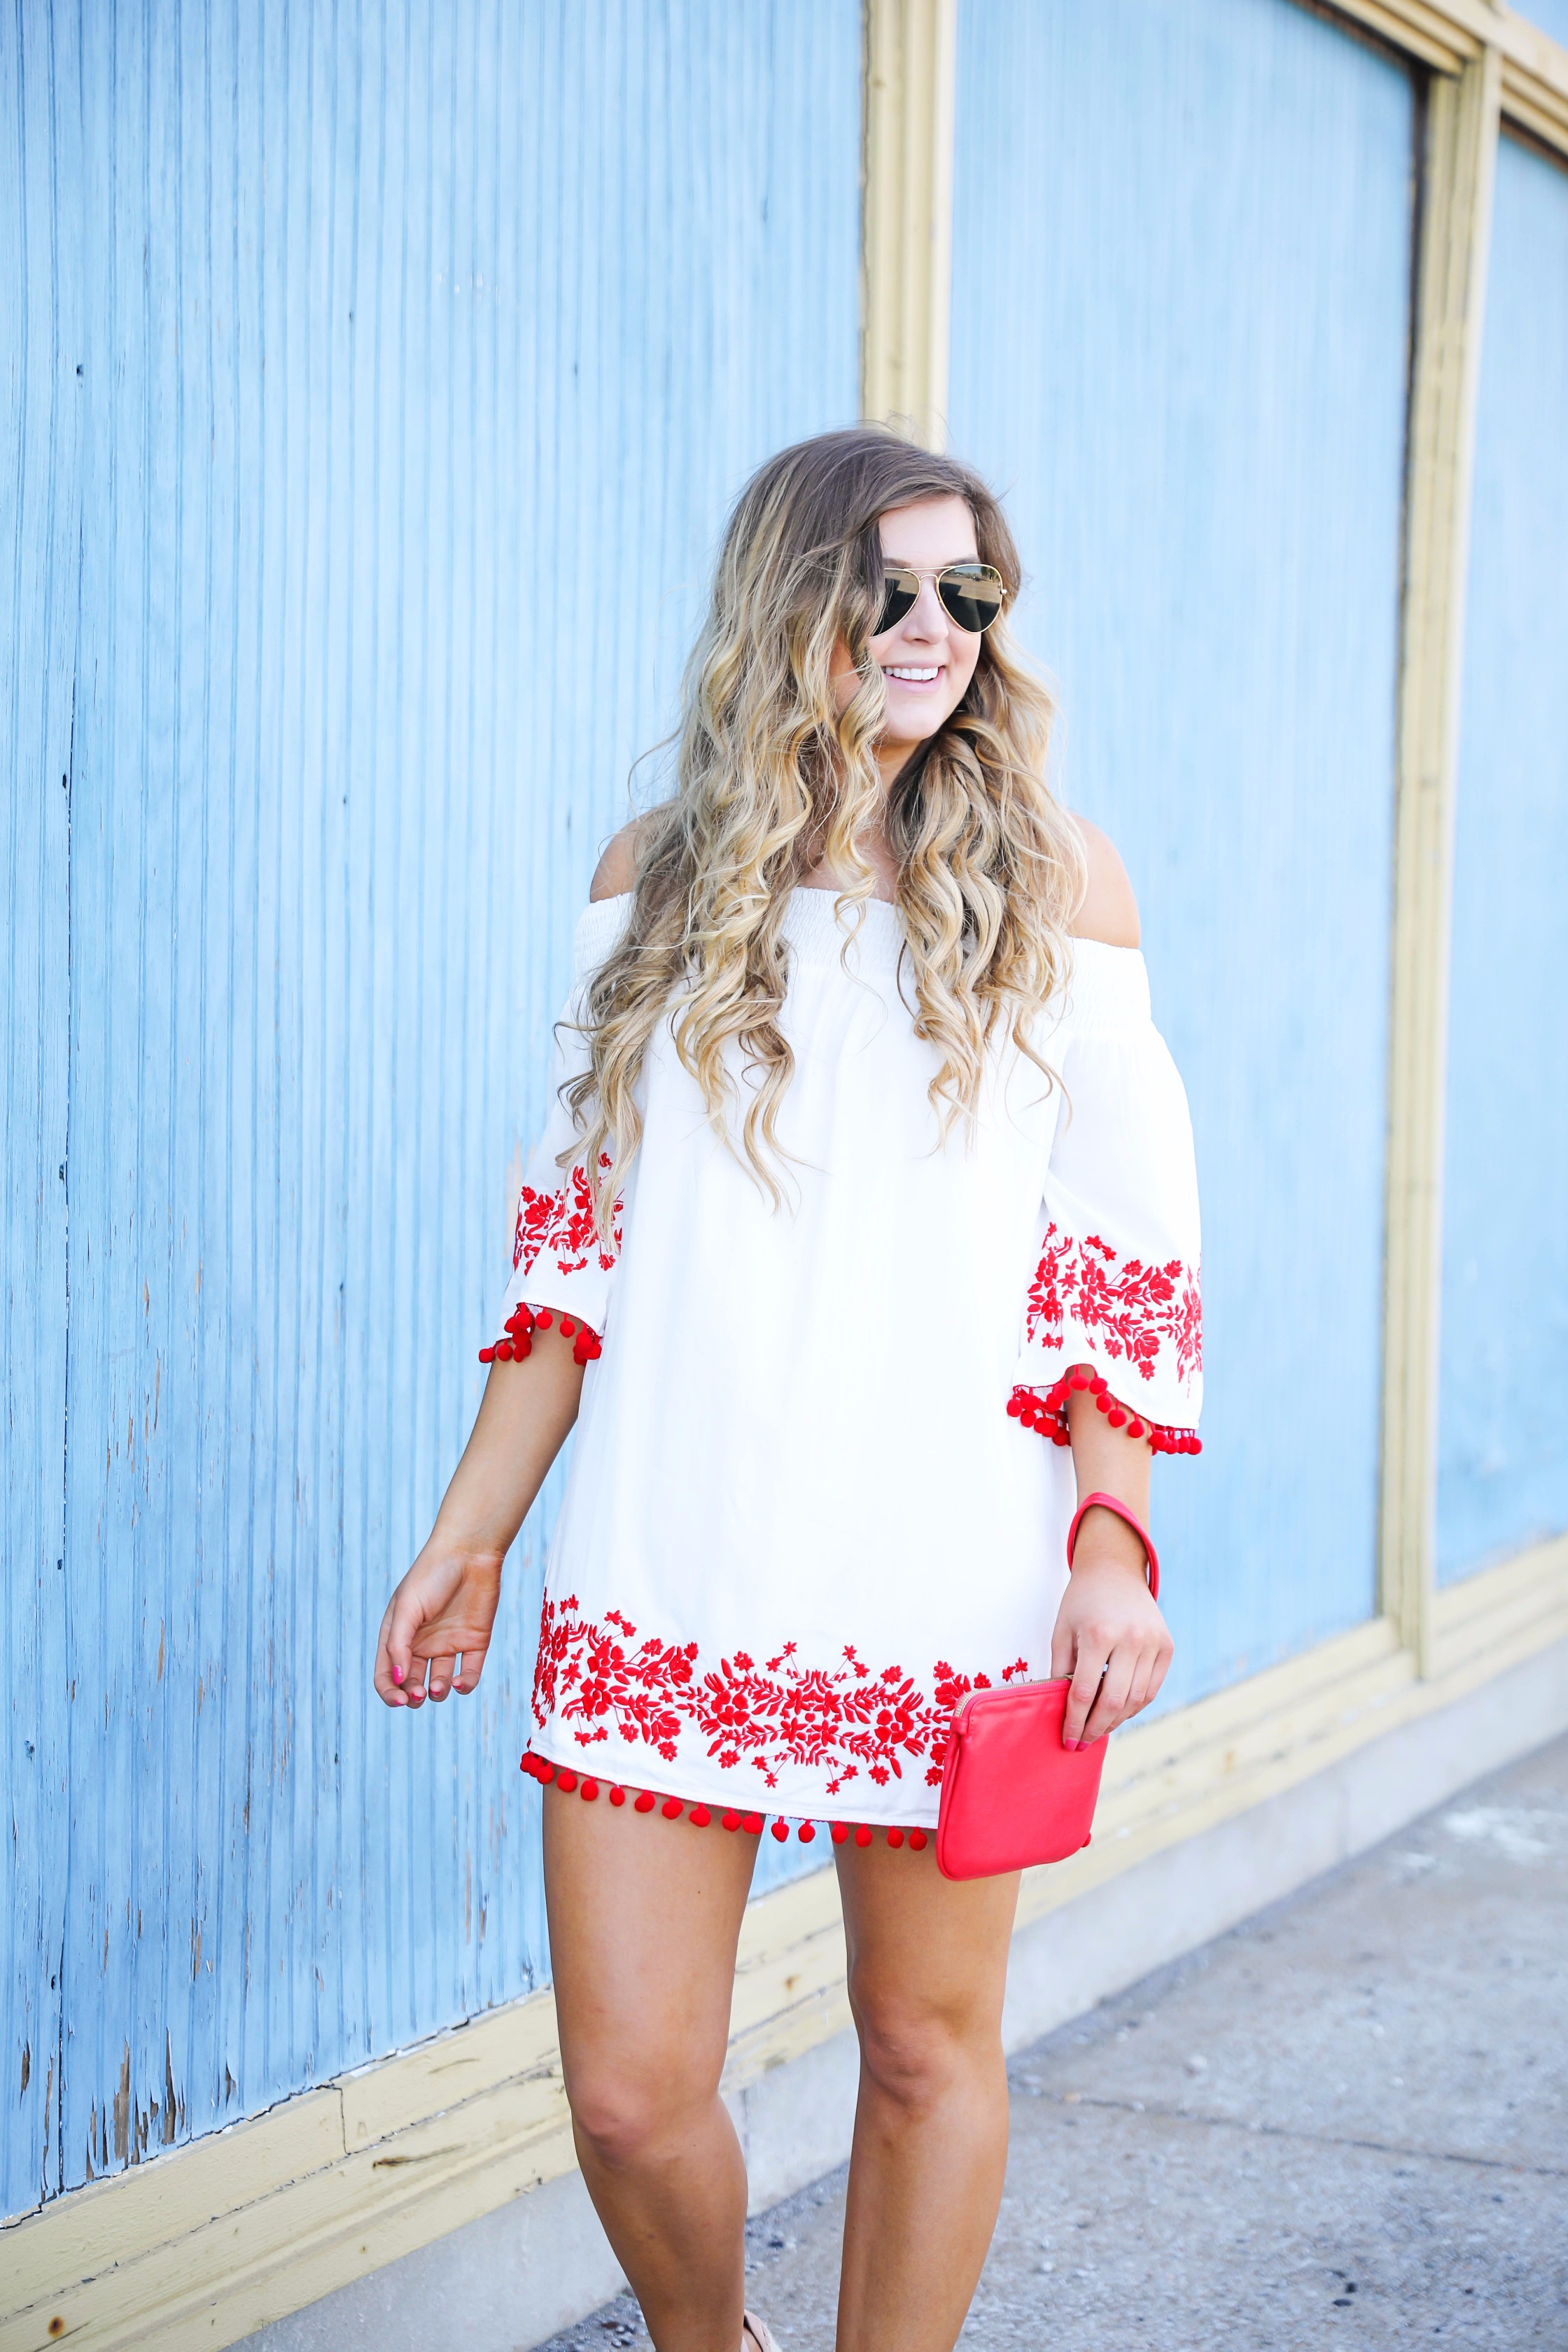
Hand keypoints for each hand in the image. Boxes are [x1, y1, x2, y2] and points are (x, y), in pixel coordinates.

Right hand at [373, 1542, 503, 1708]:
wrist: (470, 1552)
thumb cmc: (431, 1574)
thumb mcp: (407, 1608)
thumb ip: (399, 1644)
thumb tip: (397, 1680)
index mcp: (398, 1636)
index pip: (387, 1675)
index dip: (389, 1692)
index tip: (400, 1699)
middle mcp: (422, 1644)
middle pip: (412, 1684)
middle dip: (413, 1696)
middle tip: (420, 1693)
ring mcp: (448, 1645)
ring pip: (439, 1684)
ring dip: (437, 1693)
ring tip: (439, 1686)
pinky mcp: (474, 1643)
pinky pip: (468, 1675)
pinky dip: (463, 1686)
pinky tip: (458, 1683)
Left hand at [1048, 1531, 1171, 1747]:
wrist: (1114, 1570)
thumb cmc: (1082, 1601)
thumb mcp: (1062, 1631)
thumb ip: (1061, 1671)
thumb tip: (1062, 1711)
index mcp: (1099, 1634)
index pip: (1085, 1692)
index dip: (1075, 1722)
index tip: (1068, 1740)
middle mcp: (1131, 1639)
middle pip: (1114, 1701)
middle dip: (1096, 1728)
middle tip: (1083, 1742)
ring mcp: (1153, 1643)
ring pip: (1137, 1700)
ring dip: (1116, 1721)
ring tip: (1098, 1729)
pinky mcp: (1167, 1646)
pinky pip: (1152, 1688)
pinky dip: (1135, 1706)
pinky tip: (1118, 1712)